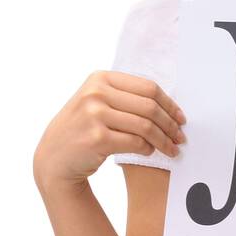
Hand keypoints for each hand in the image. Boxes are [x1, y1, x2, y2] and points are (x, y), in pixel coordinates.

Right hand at [33, 70, 186, 193]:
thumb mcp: (96, 101)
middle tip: (180, 137)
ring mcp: (94, 115)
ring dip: (163, 140)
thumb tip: (167, 103)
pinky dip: (148, 149)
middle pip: (149, 106)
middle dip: (170, 124)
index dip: (169, 104)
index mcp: (100, 78)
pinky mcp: (97, 138)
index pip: (148, 87)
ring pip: (145, 126)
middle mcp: (95, 93)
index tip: (180, 118)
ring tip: (172, 149)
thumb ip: (125, 96)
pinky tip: (151, 153)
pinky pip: (135, 142)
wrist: (54, 157)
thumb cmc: (82, 129)